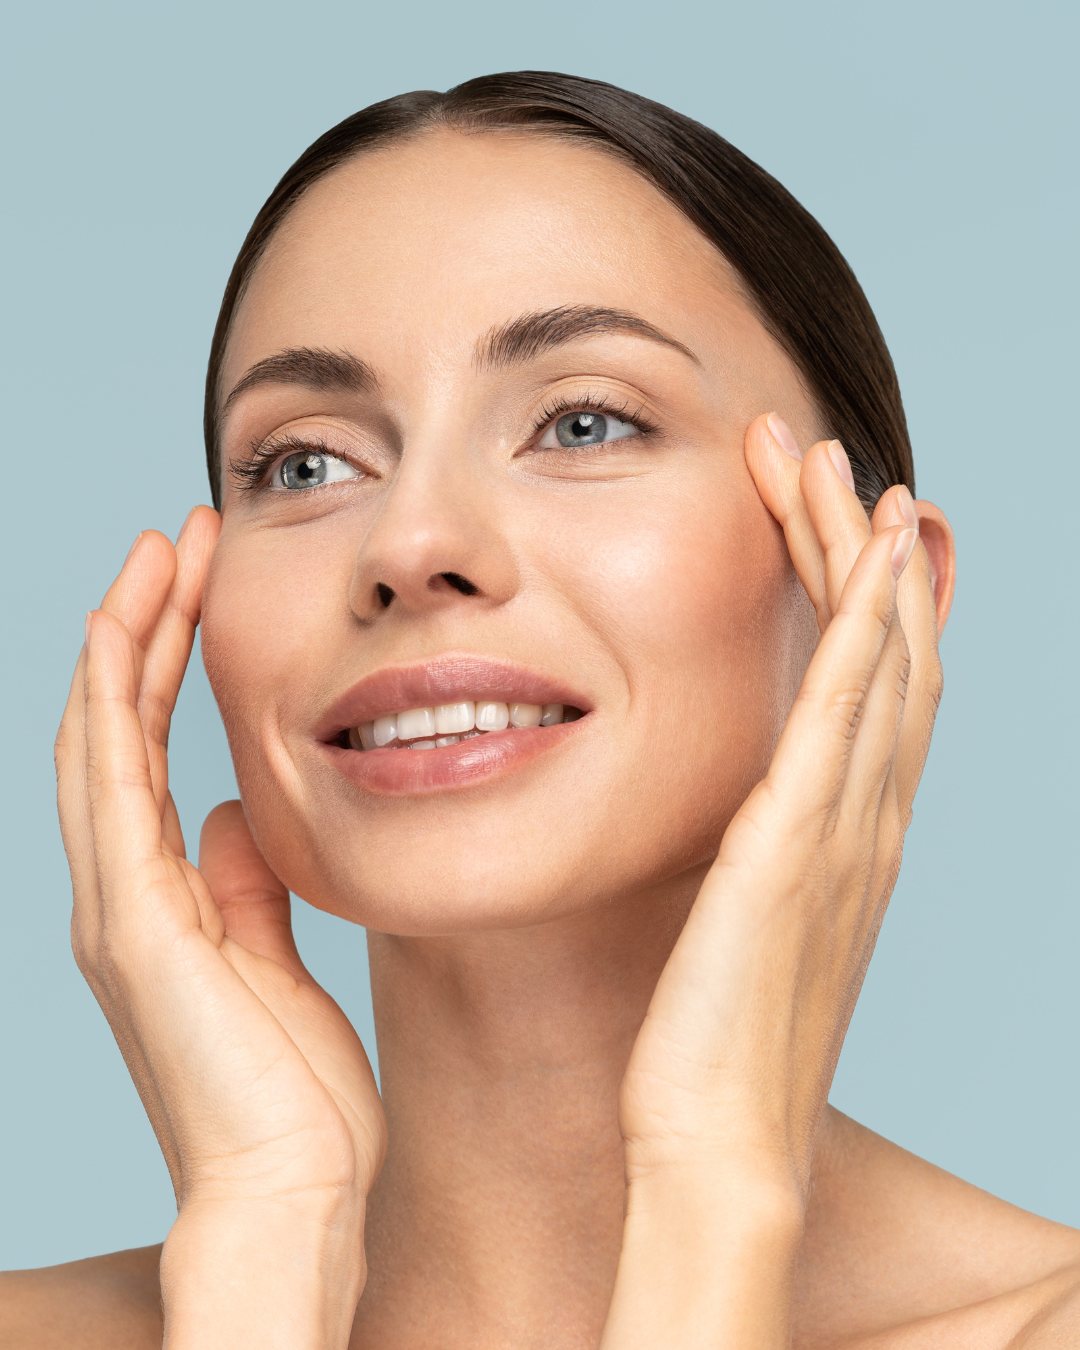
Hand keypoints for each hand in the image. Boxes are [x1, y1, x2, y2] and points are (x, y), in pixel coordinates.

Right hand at [54, 508, 385, 1347]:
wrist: (292, 1190)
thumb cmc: (293, 1095)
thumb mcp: (274, 962)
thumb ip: (243, 887)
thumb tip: (235, 817)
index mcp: (158, 902)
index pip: (149, 753)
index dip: (165, 667)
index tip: (198, 591)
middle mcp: (122, 895)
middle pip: (116, 729)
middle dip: (143, 629)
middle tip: (172, 544)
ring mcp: (119, 907)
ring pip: (102, 739)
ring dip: (127, 641)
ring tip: (156, 555)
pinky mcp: (135, 923)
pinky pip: (113, 787)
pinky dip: (115, 704)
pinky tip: (127, 633)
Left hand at [604, 416, 953, 1346]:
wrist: (720, 1138)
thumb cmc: (716, 1039)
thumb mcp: (744, 923)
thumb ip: (754, 859)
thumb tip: (734, 812)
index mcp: (850, 839)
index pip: (874, 694)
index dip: (871, 602)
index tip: (845, 524)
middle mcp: (867, 822)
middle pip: (889, 657)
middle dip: (865, 553)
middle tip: (840, 465)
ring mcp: (846, 830)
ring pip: (880, 663)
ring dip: (866, 560)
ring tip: (846, 473)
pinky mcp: (799, 845)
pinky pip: (845, 714)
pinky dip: (869, 628)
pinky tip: (871, 557)